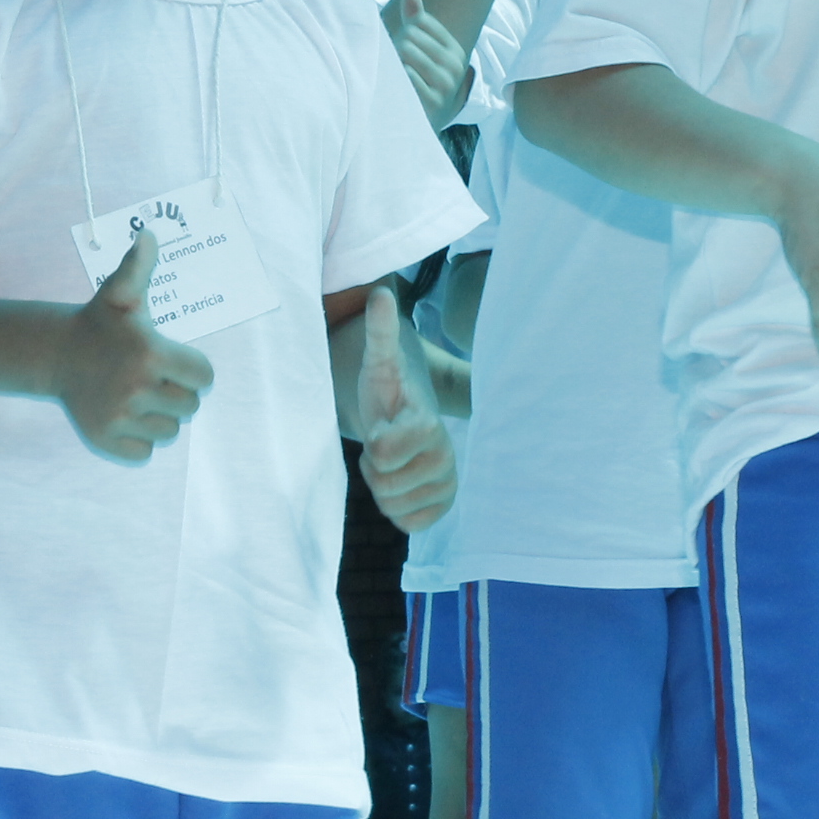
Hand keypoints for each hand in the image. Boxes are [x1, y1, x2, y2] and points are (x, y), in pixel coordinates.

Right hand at [50, 229, 211, 464]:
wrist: (57, 354)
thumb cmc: (100, 323)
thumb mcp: (120, 293)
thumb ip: (139, 265)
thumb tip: (148, 233)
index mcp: (150, 353)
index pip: (205, 377)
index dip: (193, 369)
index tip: (172, 360)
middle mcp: (136, 388)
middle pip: (190, 407)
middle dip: (177, 393)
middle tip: (153, 377)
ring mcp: (119, 417)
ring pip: (169, 433)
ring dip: (160, 418)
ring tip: (138, 395)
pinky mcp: (105, 440)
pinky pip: (144, 454)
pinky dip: (139, 441)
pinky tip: (125, 416)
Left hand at [354, 285, 455, 532]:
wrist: (408, 415)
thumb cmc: (388, 388)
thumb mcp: (379, 360)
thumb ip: (380, 331)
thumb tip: (380, 292)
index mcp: (428, 423)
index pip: (381, 452)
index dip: (371, 444)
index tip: (381, 423)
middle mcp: (445, 457)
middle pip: (384, 485)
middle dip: (373, 467)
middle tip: (383, 443)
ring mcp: (447, 483)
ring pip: (393, 507)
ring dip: (383, 486)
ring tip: (391, 459)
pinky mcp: (443, 505)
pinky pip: (409, 525)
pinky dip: (397, 509)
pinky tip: (401, 482)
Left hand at [379, 0, 471, 129]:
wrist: (415, 125)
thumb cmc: (413, 80)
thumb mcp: (419, 48)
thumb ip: (415, 19)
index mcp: (454, 50)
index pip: (420, 22)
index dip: (404, 32)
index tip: (404, 51)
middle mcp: (454, 67)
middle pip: (411, 37)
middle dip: (396, 47)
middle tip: (395, 66)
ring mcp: (445, 86)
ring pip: (406, 53)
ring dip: (392, 62)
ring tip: (394, 76)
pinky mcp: (431, 102)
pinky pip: (405, 75)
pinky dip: (394, 78)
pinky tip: (395, 87)